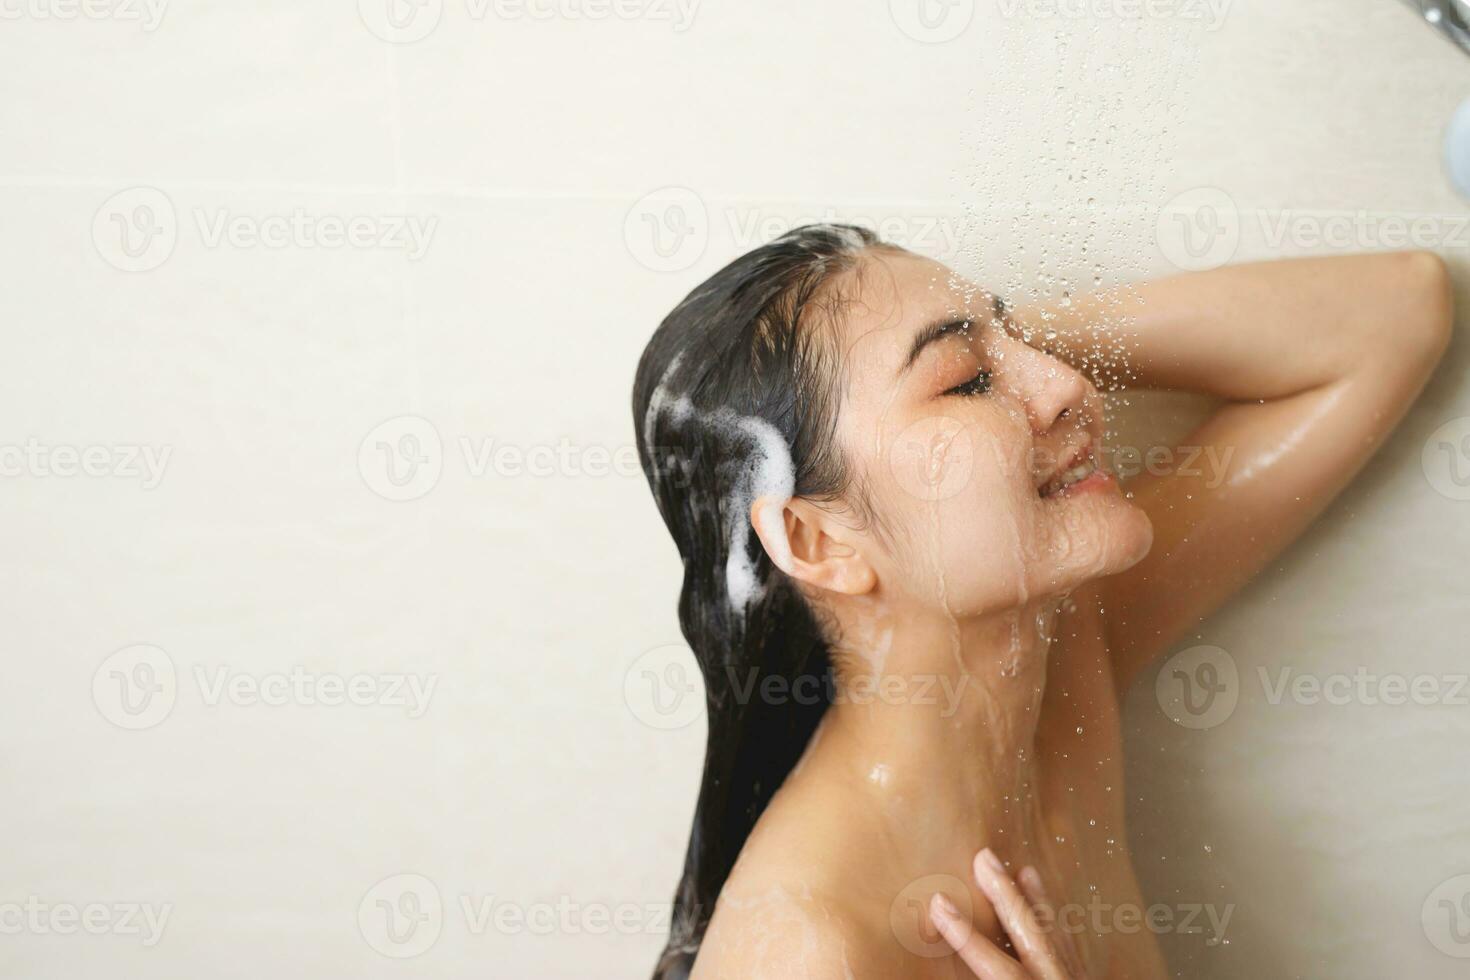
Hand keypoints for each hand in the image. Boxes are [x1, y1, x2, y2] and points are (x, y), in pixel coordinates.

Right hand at [928, 848, 1088, 979]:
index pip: (996, 966)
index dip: (965, 935)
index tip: (939, 902)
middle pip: (1032, 935)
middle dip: (1006, 896)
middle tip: (984, 858)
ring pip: (1059, 939)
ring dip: (1040, 903)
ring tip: (1026, 871)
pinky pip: (1077, 954)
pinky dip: (1063, 930)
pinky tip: (1055, 918)